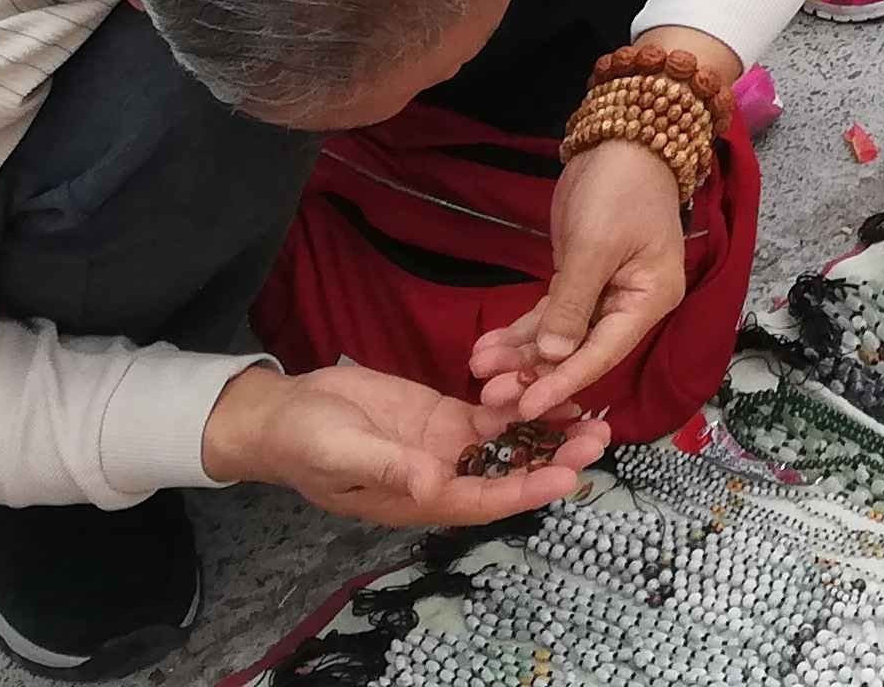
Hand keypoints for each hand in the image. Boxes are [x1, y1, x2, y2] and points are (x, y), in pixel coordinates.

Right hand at [201, 359, 604, 529]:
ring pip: (508, 442)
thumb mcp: (345, 452)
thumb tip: (433, 484)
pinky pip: (490, 412)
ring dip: (548, 428)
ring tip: (592, 408)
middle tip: (598, 434)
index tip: (569, 476)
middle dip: (555, 456)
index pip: (484, 500)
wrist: (284, 415)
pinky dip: (520, 401)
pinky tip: (552, 383)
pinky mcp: (444, 416)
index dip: (527, 489)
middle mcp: (443, 476)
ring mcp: (446, 445)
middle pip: (510, 472)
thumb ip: (391, 466)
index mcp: (420, 499)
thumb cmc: (307, 442)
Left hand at [469, 137, 694, 428]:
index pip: (603, 353)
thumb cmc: (619, 190)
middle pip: (579, 352)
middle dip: (533, 373)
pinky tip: (489, 346)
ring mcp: (604, 295)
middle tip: (488, 394)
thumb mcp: (594, 245)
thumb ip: (572, 303)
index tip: (526, 409)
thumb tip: (552, 357)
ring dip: (520, 354)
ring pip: (559, 337)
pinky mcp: (579, 281)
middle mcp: (629, 305)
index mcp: (648, 300)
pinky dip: (522, 332)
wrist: (621, 138)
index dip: (563, 382)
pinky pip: (550, 316)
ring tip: (478, 369)